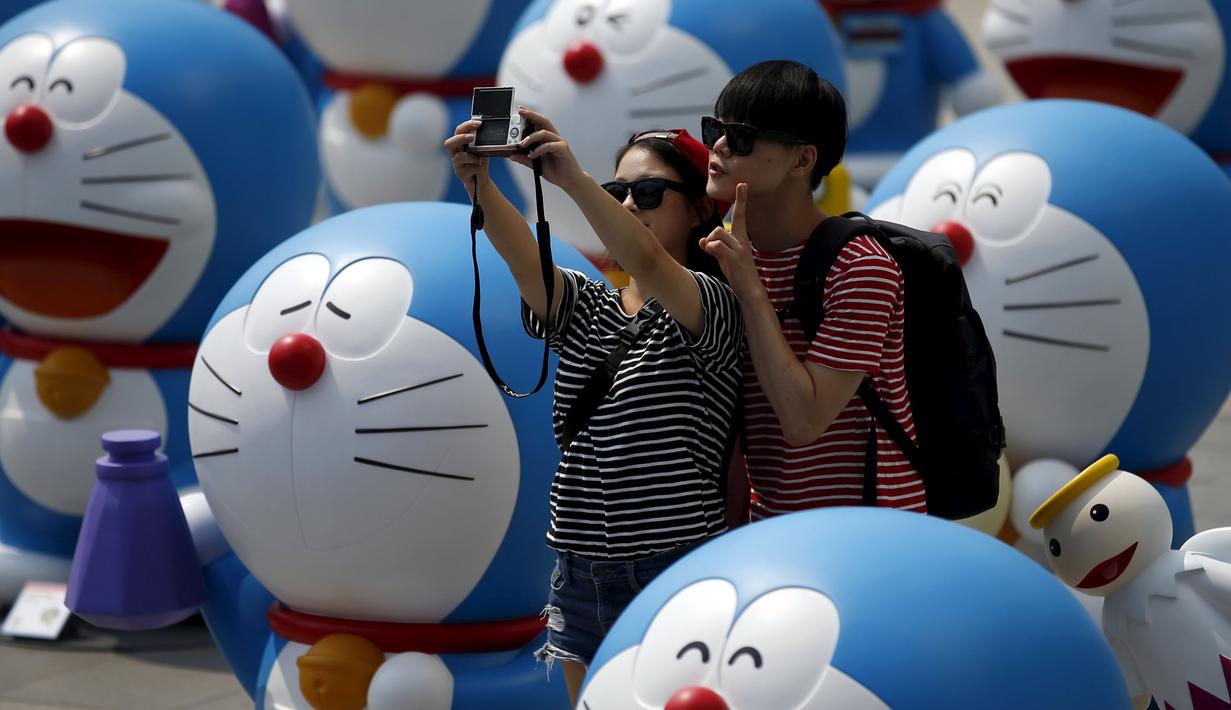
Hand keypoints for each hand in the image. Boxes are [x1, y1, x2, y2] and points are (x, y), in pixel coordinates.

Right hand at [444, 120, 489, 196]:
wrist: (480, 179)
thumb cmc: (480, 161)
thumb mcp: (482, 149)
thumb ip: (481, 141)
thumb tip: (488, 130)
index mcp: (460, 144)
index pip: (459, 131)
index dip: (467, 125)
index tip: (479, 123)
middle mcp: (456, 153)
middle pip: (449, 143)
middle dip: (460, 138)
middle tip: (472, 137)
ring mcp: (457, 164)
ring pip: (458, 157)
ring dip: (472, 157)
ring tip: (479, 159)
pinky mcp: (461, 174)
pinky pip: (468, 169)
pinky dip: (477, 168)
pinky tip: (481, 169)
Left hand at [509, 107, 585, 189]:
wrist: (569, 181)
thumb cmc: (556, 171)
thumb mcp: (536, 165)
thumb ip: (525, 159)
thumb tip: (513, 155)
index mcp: (547, 139)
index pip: (538, 124)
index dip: (530, 116)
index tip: (520, 110)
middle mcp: (553, 138)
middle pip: (543, 121)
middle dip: (531, 115)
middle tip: (521, 113)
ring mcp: (559, 142)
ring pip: (545, 133)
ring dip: (531, 137)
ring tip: (522, 144)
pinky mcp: (563, 149)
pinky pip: (549, 145)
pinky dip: (539, 149)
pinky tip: (532, 155)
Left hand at [700, 183, 760, 297]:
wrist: (749, 290)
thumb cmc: (738, 273)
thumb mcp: (724, 258)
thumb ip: (714, 248)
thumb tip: (702, 242)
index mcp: (741, 239)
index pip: (741, 216)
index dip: (741, 200)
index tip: (742, 184)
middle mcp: (741, 241)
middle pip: (720, 228)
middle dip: (711, 237)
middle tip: (712, 250)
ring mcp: (739, 249)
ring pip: (717, 234)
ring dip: (711, 245)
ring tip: (717, 257)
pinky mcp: (735, 258)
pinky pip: (716, 245)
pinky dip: (711, 250)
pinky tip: (715, 257)